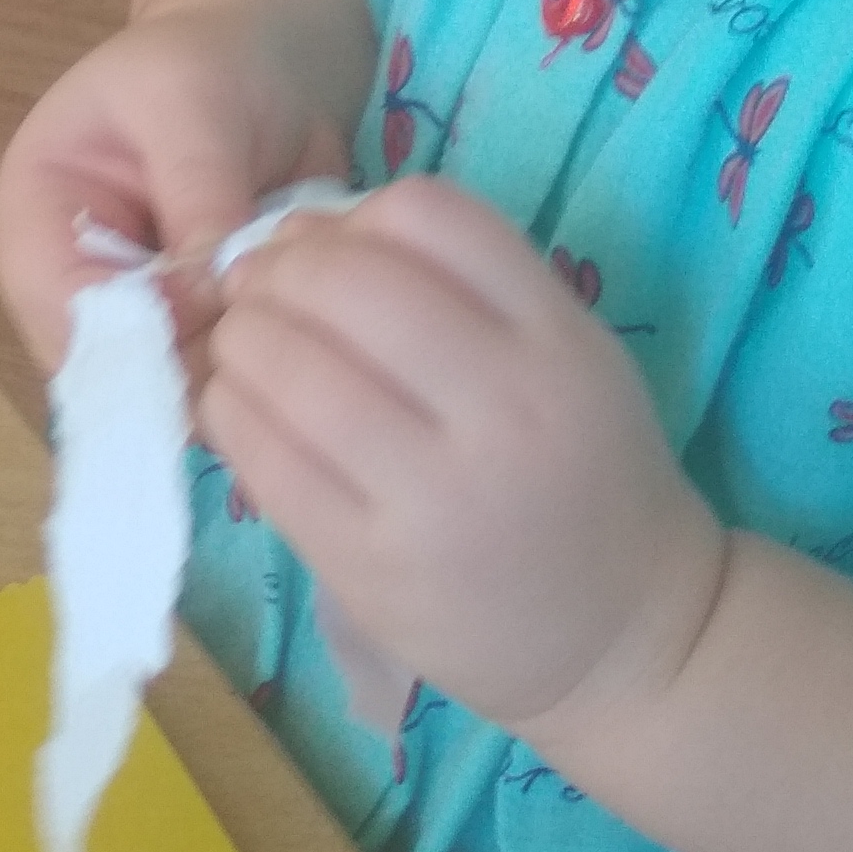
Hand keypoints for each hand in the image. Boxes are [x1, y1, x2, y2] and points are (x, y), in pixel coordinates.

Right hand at [0, 5, 348, 374]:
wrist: (269, 64)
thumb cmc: (210, 63)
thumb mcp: (195, 101)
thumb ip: (197, 194)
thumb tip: (211, 295)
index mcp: (36, 221)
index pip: (64, 315)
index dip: (140, 333)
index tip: (225, 310)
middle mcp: (75, 289)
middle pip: (119, 372)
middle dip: (201, 355)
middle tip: (276, 311)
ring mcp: (141, 321)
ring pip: (182, 390)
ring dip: (248, 357)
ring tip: (298, 292)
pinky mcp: (201, 338)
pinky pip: (233, 380)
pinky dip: (278, 354)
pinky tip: (311, 305)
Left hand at [200, 175, 728, 738]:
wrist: (622, 638)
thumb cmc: (578, 477)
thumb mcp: (564, 356)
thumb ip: (459, 285)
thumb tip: (297, 232)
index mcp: (556, 340)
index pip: (428, 215)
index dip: (351, 213)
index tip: (324, 244)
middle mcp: (504, 408)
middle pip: (345, 282)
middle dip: (277, 269)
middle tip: (260, 290)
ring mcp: (435, 495)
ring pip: (291, 367)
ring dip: (242, 337)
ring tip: (245, 346)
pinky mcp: (372, 566)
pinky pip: (266, 459)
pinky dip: (230, 411)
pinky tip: (241, 408)